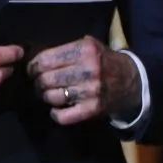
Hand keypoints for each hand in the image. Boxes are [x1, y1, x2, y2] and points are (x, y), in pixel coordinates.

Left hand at [26, 35, 140, 124]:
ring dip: (44, 96)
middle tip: (36, 82)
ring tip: (45, 93)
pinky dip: (55, 114)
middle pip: (47, 78)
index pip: (47, 59)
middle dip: (36, 81)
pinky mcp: (93, 109)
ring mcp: (91, 91)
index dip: (33, 66)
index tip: (30, 69)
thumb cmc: (103, 61)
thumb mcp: (89, 45)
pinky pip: (64, 116)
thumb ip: (65, 49)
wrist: (131, 81)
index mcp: (85, 50)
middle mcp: (88, 70)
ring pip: (53, 96)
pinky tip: (55, 109)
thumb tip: (33, 57)